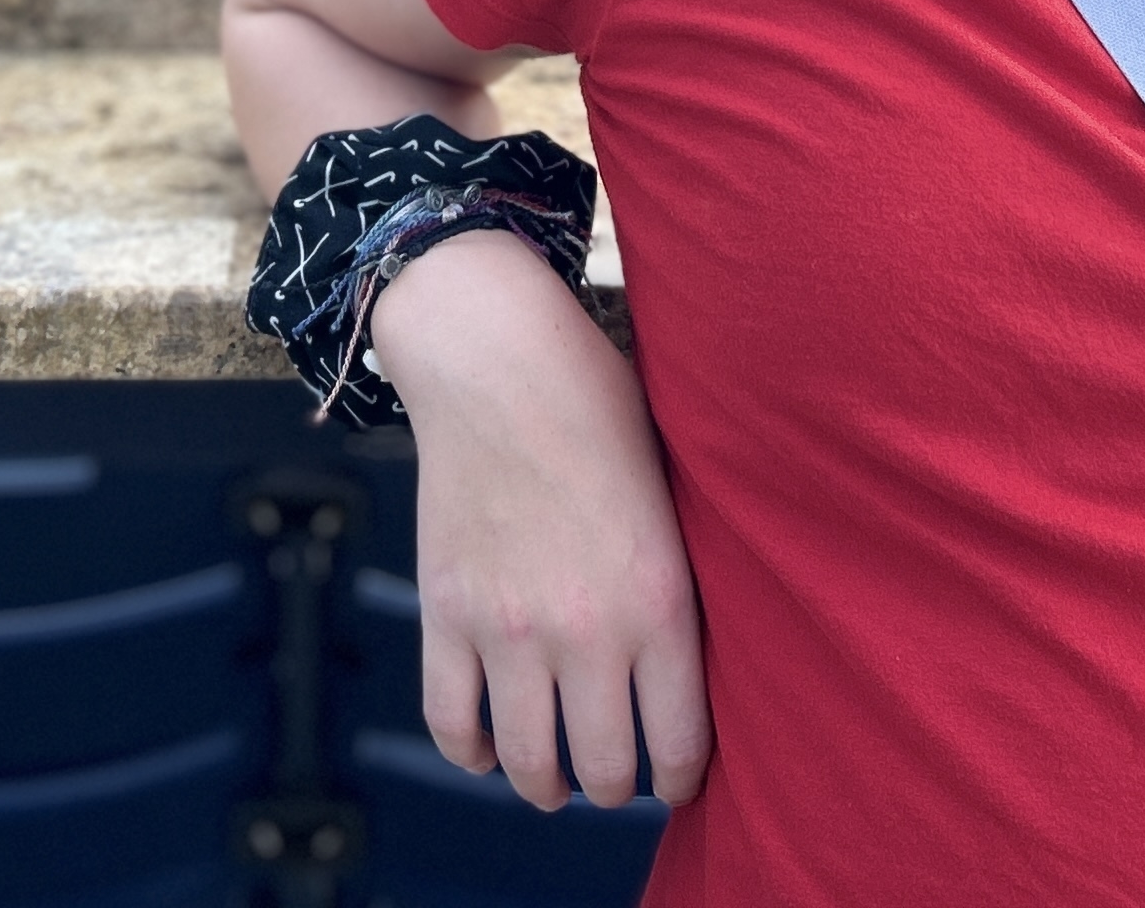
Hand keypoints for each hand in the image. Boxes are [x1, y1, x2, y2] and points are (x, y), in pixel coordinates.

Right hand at [370, 228, 710, 814]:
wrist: (498, 359)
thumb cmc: (601, 409)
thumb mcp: (675, 493)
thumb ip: (680, 580)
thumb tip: (698, 656)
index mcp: (661, 601)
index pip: (681, 743)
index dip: (682, 778)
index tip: (676, 779)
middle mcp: (587, 630)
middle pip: (604, 769)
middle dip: (613, 786)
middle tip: (613, 775)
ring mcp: (509, 628)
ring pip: (527, 763)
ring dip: (544, 784)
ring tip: (552, 780)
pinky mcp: (447, 612)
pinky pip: (451, 720)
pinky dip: (470, 751)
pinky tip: (487, 748)